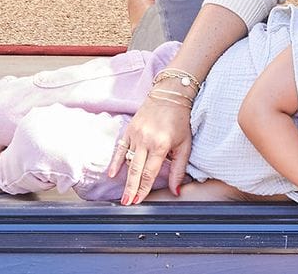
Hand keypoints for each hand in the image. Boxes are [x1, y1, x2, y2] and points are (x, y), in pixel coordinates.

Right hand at [110, 88, 193, 205]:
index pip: (150, 172)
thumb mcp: (185, 145)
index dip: (144, 188)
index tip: (139, 200)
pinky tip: (112, 174)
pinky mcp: (129, 129)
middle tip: (127, 202)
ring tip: (123, 195)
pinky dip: (115, 161)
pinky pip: (120, 148)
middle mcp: (146, 140)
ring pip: (127, 161)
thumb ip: (179, 169)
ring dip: (125, 179)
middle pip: (136, 170)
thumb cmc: (180, 121)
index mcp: (161, 145)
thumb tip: (176, 191)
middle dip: (131, 188)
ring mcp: (135, 134)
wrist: (169, 95)